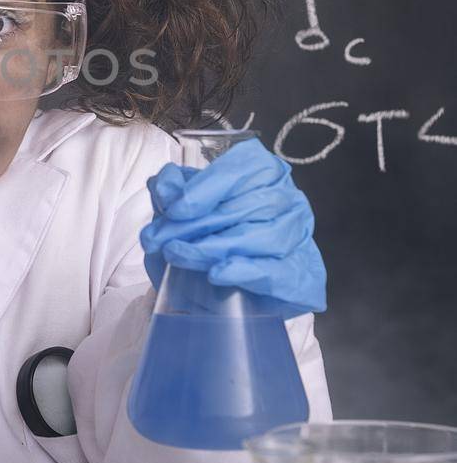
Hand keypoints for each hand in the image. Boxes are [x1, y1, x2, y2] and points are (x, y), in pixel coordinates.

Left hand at [138, 137, 326, 314]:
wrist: (224, 294)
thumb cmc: (206, 239)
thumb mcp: (182, 210)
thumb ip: (173, 192)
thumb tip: (164, 186)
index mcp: (264, 172)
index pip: (243, 168)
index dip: (206, 187)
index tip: (173, 209)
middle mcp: (288, 199)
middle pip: (248, 206)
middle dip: (197, 224)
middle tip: (159, 240)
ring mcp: (299, 238)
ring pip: (263, 237)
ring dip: (213, 248)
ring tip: (178, 255)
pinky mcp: (303, 278)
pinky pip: (279, 272)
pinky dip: (245, 272)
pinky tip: (217, 274)